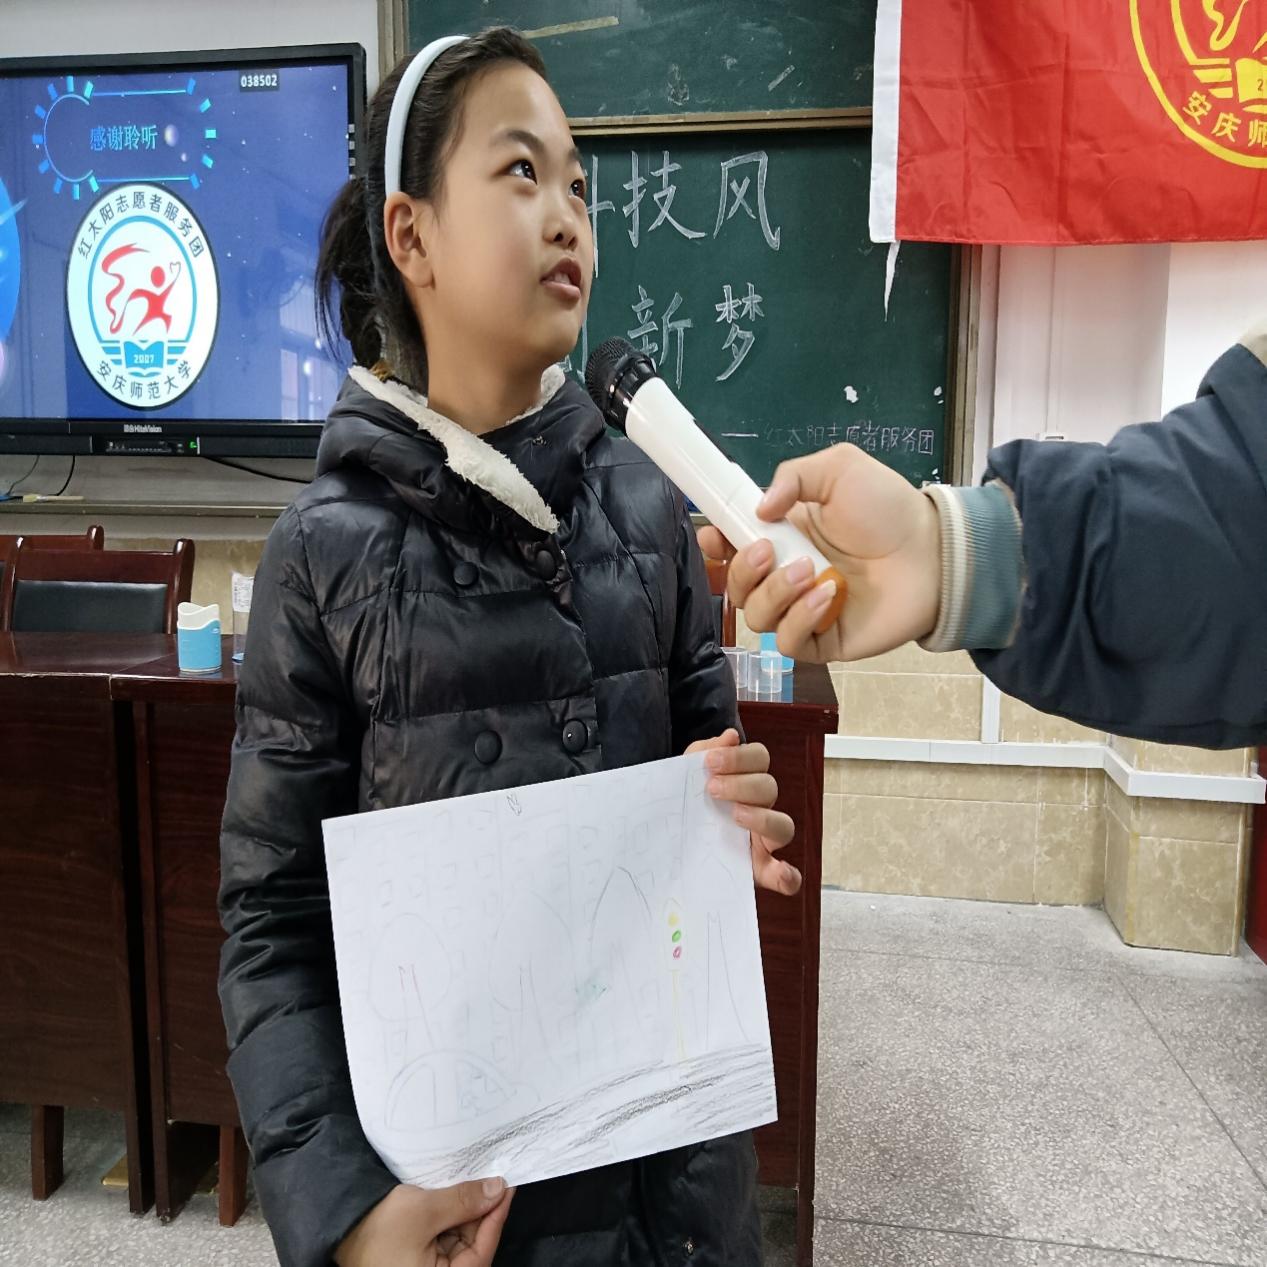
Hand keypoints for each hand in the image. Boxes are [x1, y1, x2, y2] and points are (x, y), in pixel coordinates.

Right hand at [334, 1178, 514, 1266]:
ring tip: (477, 1180)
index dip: (497, 1216)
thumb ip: (464, 1201)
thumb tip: (497, 1189)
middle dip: (482, 1211)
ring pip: (460, 1238)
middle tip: (494, 1177)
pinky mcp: (420, 1258)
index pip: (483, 1250)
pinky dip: (452, 1216)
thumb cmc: (379, 1229)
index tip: (508, 1187)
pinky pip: (445, 1237)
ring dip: (467, 1211)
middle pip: (473, 1245)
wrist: (340, 1229)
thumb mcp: (425, 1211)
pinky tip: (458, 1193)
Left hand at [685, 729, 799, 895]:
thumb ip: (704, 752)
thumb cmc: (681, 805)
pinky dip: (789, 875)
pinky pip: (787, 876)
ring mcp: (762, 841)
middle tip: (712, 789)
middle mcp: (759, 807)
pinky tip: (782, 872)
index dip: (740, 757)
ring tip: (735, 815)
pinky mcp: (757, 870)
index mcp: (745, 781)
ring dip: (763, 818)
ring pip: (783, 825)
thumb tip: (730, 736)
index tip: (710, 762)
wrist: (662, 844)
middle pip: (770, 787)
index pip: (760, 759)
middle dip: (742, 784)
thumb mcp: (685, 776)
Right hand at [697, 444, 941, 663]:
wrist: (936, 551)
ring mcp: (803, 610)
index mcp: (782, 536)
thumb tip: (759, 509)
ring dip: (774, 593)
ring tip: (810, 571)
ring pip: (757, 618)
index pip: (731, 547)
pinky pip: (789, 643)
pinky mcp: (824, 640)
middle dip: (741, 571)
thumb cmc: (889, 508)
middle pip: (735, 588)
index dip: (715, 545)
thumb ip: (792, 477)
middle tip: (767, 550)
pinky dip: (799, 620)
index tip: (714, 535)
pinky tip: (827, 596)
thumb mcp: (839, 469)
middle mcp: (786, 575)